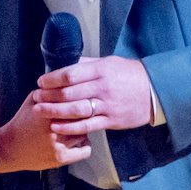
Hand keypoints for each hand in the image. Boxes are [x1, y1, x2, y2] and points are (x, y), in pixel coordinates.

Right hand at [0, 92, 92, 171]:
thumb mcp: (32, 101)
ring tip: (75, 129)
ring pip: (85, 133)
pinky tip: (75, 142)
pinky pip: (85, 150)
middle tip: (82, 115)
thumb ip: (49, 91)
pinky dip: (84, 145)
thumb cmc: (22, 122)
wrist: (8, 148)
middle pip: (84, 117)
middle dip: (84, 115)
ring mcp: (58, 144)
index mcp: (47, 110)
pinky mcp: (60, 158)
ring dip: (82, 130)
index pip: (77, 101)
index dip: (81, 102)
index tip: (82, 102)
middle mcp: (54, 127)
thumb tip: (69, 82)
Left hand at [35, 56, 158, 134]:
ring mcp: (107, 105)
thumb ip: (89, 64)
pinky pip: (87, 125)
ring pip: (75, 110)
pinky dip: (70, 127)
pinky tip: (57, 126)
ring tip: (39, 111)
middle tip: (35, 97)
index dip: (52, 79)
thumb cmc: (130, 74)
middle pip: (69, 92)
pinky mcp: (111, 120)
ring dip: (54, 111)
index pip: (71, 74)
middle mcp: (102, 87)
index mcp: (101, 70)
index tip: (40, 82)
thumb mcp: (111, 62)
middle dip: (48, 96)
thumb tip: (68, 63)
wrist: (155, 91)